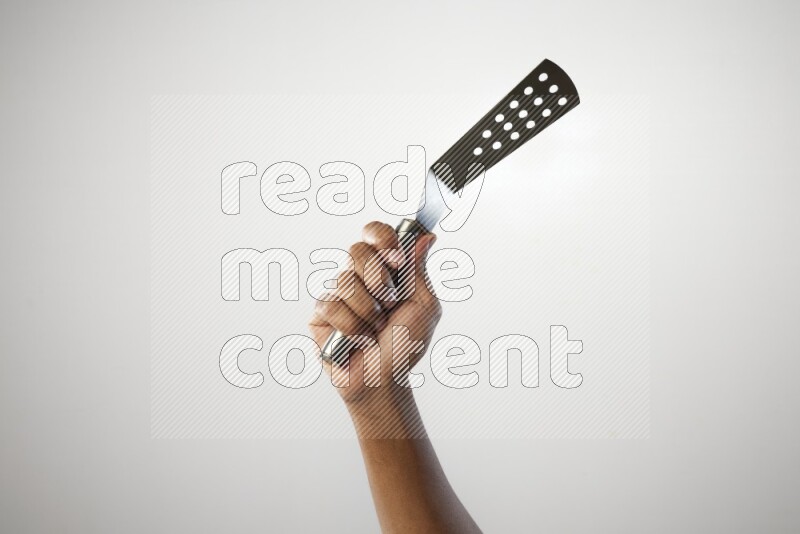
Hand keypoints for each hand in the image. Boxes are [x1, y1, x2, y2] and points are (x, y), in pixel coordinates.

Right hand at [308, 221, 439, 415]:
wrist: (385, 379)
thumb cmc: (406, 346)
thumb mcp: (424, 308)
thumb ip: (420, 272)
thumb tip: (426, 238)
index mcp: (385, 269)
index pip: (376, 234)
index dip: (382, 238)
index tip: (396, 259)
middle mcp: (359, 277)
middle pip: (356, 250)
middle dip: (377, 279)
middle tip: (390, 303)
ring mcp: (338, 293)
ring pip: (344, 280)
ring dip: (367, 311)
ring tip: (375, 330)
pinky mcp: (320, 314)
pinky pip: (330, 305)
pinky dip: (350, 326)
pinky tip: (357, 339)